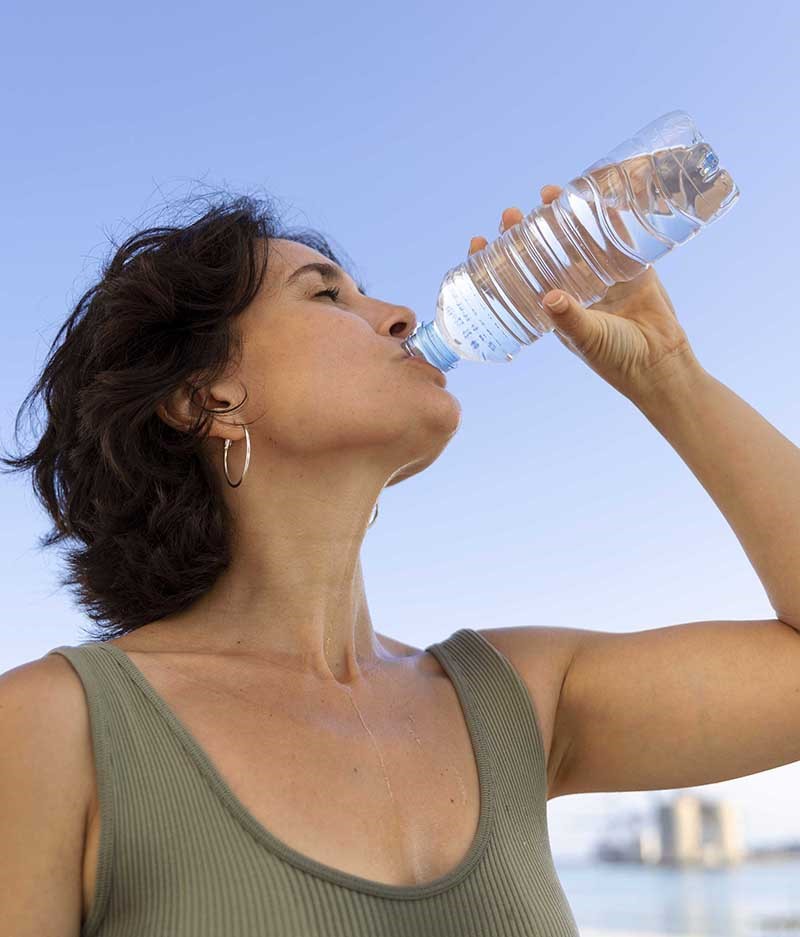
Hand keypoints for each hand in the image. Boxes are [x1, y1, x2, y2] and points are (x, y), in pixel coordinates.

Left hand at [468, 184, 703, 400]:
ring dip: (561, 216)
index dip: (497, 260)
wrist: (661, 362)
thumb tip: (549, 297)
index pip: (517, 278)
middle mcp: (574, 287)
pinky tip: (593, 195)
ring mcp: (602, 274)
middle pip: (543, 251)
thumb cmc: (616, 358)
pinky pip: (616, 235)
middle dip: (525, 230)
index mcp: (554, 307)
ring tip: (547, 193)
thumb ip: (570, 318)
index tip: (479, 242)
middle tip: (511, 213)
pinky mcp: (631, 266)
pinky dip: (606, 215)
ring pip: (576, 238)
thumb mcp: (587, 338)